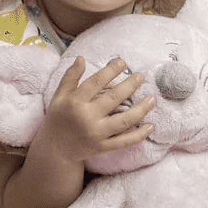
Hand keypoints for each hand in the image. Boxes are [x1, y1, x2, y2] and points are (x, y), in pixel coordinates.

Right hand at [36, 56, 154, 163]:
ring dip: (141, 109)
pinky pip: (124, 141)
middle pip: (114, 98)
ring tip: (152, 98)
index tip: (123, 62)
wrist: (55, 149)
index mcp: (75, 102)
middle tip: (141, 77)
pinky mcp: (102, 147)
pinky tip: (150, 125)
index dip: (111, 70)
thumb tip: (81, 58)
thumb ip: (70, 77)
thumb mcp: (59, 96)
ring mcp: (96, 134)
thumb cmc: (58, 118)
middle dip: (130, 85)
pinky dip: (139, 135)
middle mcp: (86, 117)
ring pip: (124, 121)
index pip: (97, 82)